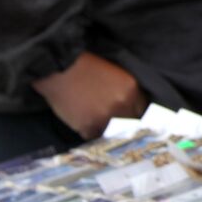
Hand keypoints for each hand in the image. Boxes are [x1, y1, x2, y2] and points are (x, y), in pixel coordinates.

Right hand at [32, 52, 146, 140]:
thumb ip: (126, 89)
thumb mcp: (115, 72)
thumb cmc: (86, 65)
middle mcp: (122, 105)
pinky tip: (84, 120)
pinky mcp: (87, 126)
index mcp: (131, 89)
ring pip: (111, 131)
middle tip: (110, 117)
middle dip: (121, 121)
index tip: (128, 113)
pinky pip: (93, 135)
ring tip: (94, 118)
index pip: (141, 109)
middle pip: (129, 123)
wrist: (61, 68)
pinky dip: (89, 130)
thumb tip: (132, 104)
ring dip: (104, 127)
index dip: (133, 111)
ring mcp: (105, 117)